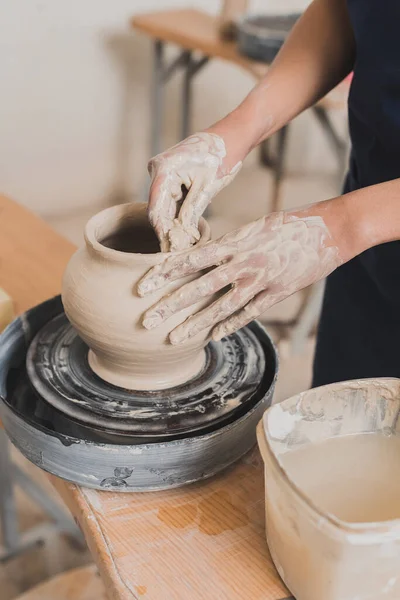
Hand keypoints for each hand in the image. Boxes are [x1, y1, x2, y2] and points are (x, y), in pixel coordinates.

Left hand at [137, 209, 343, 343]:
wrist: (329, 229)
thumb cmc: (288, 224)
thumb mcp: (254, 228)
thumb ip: (230, 245)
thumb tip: (205, 256)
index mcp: (235, 242)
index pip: (192, 258)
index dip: (166, 272)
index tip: (143, 284)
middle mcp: (244, 262)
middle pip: (200, 287)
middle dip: (171, 305)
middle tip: (148, 320)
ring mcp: (261, 279)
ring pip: (222, 306)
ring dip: (196, 324)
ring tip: (175, 338)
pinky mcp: (278, 293)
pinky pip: (250, 313)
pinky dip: (230, 325)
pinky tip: (212, 336)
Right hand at [147, 132, 241, 251]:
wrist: (229, 139)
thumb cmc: (221, 157)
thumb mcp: (207, 188)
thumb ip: (192, 211)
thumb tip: (183, 234)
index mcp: (163, 168)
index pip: (156, 206)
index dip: (161, 229)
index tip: (166, 248)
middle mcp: (158, 170)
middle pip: (158, 206)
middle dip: (167, 228)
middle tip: (175, 250)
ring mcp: (163, 173)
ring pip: (164, 205)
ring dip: (172, 223)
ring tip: (181, 243)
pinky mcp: (171, 177)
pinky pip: (171, 199)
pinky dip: (177, 214)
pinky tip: (184, 230)